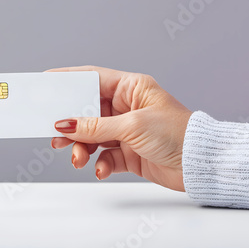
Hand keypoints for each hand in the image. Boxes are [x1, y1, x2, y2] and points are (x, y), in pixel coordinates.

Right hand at [48, 66, 191, 191]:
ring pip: (92, 136)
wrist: (202, 166)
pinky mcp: (129, 151)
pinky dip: (99, 163)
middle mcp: (127, 107)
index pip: (92, 79)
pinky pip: (104, 155)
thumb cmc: (179, 134)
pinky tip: (101, 168)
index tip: (46, 85)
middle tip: (55, 133)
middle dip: (71, 124)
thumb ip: (95, 126)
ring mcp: (127, 130)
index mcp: (131, 88)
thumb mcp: (132, 126)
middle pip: (87, 111)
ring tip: (77, 158)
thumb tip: (65, 124)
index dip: (67, 81)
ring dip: (81, 148)